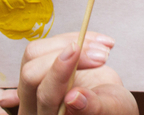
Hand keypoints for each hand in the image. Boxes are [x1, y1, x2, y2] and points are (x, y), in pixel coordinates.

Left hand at [0, 32, 136, 114]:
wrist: (111, 99)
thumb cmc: (112, 108)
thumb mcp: (112, 108)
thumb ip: (92, 107)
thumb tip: (74, 98)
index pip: (45, 95)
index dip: (59, 73)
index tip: (77, 50)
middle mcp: (35, 103)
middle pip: (31, 72)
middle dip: (65, 55)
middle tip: (101, 55)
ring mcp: (36, 82)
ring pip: (35, 52)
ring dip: (70, 41)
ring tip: (104, 49)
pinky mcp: (43, 64)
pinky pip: (48, 44)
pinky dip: (74, 37)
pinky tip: (98, 41)